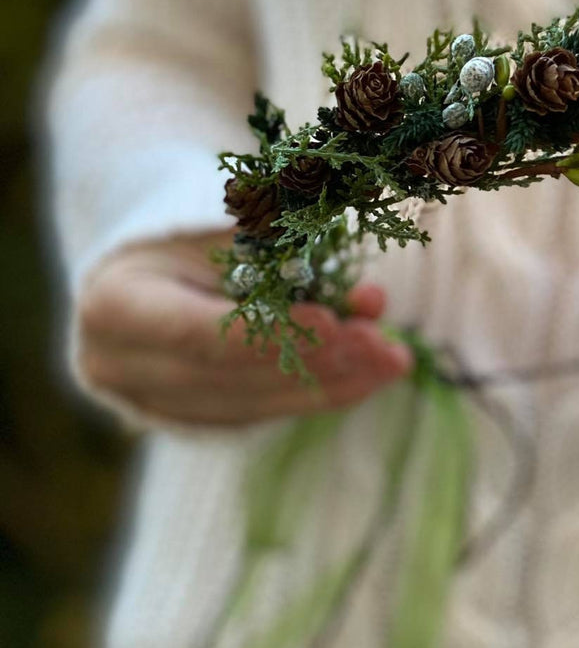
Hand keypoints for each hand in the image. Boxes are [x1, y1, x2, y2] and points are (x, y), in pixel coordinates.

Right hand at [76, 232, 412, 426]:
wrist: (142, 267)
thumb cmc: (189, 232)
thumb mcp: (226, 225)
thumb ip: (289, 259)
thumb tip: (368, 302)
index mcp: (116, 306)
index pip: (199, 334)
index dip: (272, 334)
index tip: (336, 323)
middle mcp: (121, 367)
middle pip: (233, 376)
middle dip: (318, 360)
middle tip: (385, 345)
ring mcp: (150, 403)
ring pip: (254, 406)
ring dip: (332, 383)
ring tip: (392, 360)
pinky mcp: (185, 421)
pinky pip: (260, 415)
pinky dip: (316, 395)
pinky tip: (367, 377)